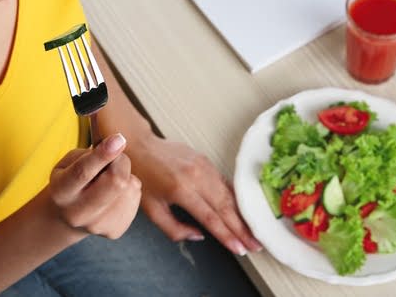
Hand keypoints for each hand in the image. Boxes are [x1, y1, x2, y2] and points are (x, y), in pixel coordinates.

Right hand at [48, 133, 141, 239]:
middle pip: (116, 183)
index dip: (103, 155)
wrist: (67, 217)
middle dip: (121, 162)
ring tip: (108, 180)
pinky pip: (135, 198)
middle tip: (115, 157)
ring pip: (129, 188)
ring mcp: (97, 226)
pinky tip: (114, 194)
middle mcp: (77, 213)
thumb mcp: (68, 163)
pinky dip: (129, 189)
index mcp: (61, 192)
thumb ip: (89, 155)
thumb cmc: (70, 180)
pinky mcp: (115, 231)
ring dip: (125, 176)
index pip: (83, 172)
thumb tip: (117, 145)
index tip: (120, 139)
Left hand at [126, 135, 262, 255]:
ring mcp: (203, 166)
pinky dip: (236, 198)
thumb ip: (174, 229)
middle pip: (225, 207)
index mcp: (181, 190)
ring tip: (252, 231)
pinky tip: (243, 210)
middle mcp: (196, 176)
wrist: (141, 147)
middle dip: (241, 228)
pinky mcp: (206, 160)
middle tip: (255, 245)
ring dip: (242, 214)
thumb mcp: (152, 210)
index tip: (240, 249)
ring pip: (229, 194)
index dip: (227, 235)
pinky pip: (225, 182)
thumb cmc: (144, 178)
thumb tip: (199, 236)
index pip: (211, 218)